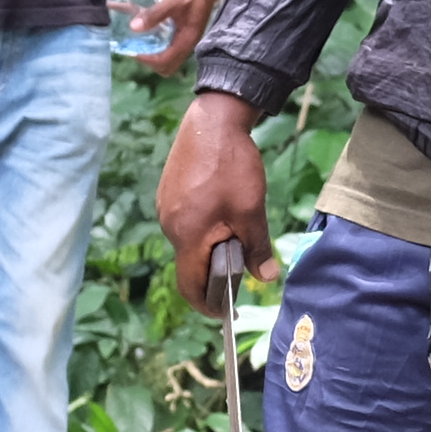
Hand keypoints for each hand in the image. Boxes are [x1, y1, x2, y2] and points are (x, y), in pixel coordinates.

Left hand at [129, 0, 223, 76]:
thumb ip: (155, 14)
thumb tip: (134, 27)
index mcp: (188, 39)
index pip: (166, 62)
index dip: (148, 60)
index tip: (133, 50)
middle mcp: (188, 41)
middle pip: (168, 65)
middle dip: (150, 61)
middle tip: (135, 48)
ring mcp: (186, 36)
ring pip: (168, 56)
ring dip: (153, 53)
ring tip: (138, 41)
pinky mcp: (183, 28)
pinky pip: (168, 44)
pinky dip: (157, 43)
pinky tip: (147, 31)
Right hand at [156, 90, 274, 313]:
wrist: (213, 118)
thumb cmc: (232, 165)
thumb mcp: (251, 210)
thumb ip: (257, 247)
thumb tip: (265, 278)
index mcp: (187, 235)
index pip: (190, 286)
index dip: (207, 305)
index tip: (226, 313)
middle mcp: (169, 225)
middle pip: (189, 265)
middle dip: (214, 272)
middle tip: (243, 265)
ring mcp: (165, 207)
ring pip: (188, 243)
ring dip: (210, 248)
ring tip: (237, 231)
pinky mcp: (168, 193)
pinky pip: (185, 223)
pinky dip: (203, 229)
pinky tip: (223, 211)